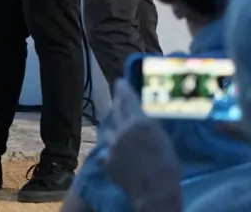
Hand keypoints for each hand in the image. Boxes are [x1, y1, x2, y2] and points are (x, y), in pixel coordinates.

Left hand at [103, 81, 181, 211]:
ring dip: (116, 130)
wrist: (155, 191)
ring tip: (124, 134)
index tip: (120, 82)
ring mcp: (112, 145)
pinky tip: (124, 156)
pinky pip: (109, 150)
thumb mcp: (162, 139)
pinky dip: (115, 150)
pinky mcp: (106, 158)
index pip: (128, 100)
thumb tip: (144, 117)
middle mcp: (122, 130)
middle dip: (118, 104)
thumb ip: (149, 126)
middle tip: (119, 98)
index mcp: (139, 122)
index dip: (123, 90)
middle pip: (116, 111)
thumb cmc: (167, 166)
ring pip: (111, 131)